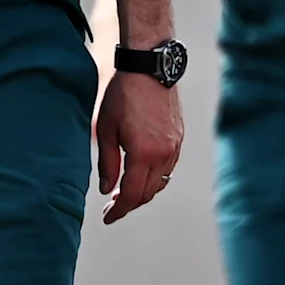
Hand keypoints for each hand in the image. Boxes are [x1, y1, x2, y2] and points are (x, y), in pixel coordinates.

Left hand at [93, 72, 185, 223]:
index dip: (119, 210)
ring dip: (143, 191)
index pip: (132, 194)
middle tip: (112, 206)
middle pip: (148, 192)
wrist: (151, 67)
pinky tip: (141, 172)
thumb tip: (106, 189)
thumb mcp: (106, 129)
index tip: (107, 218)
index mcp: (144, 153)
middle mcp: (164, 154)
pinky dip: (154, 177)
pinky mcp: (179, 138)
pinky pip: (168, 168)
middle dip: (130, 203)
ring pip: (160, 182)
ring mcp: (175, 147)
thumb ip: (106, 163)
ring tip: (124, 191)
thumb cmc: (123, 95)